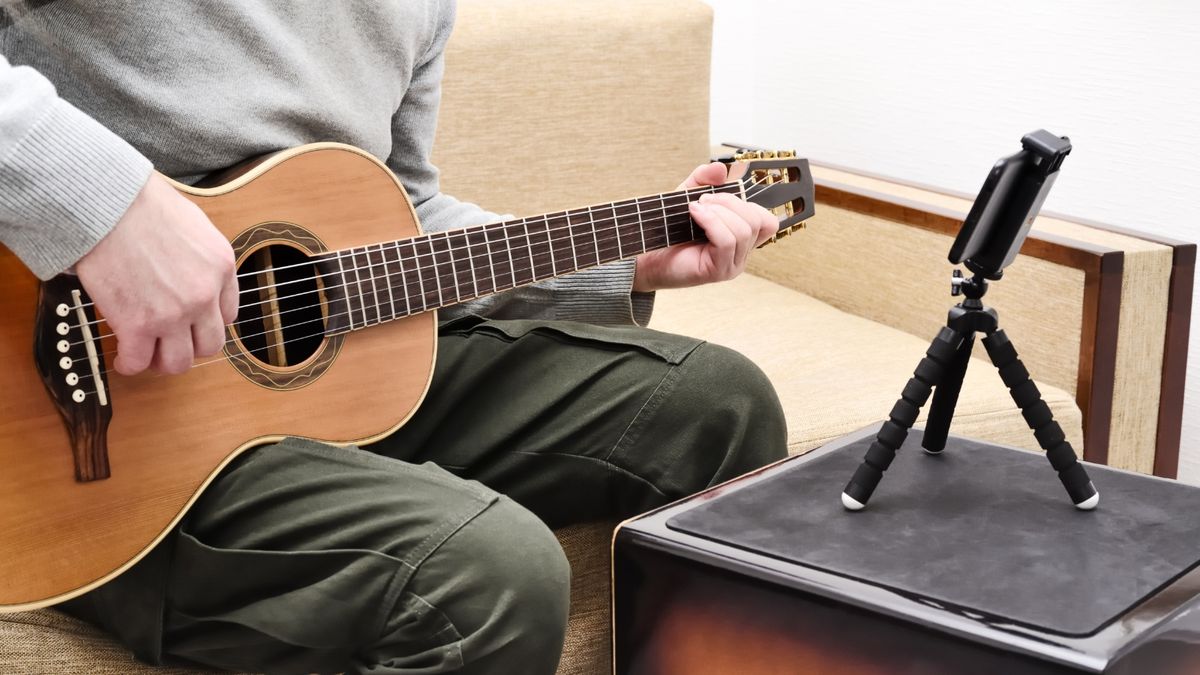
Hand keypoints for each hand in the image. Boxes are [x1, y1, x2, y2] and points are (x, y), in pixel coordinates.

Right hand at [75, 173, 237, 375]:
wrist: (109, 204)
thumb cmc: (143, 203)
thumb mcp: (196, 224)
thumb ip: (201, 255)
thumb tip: (190, 270)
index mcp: (221, 268)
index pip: (228, 315)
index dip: (206, 322)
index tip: (191, 322)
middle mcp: (203, 295)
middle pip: (209, 345)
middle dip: (189, 346)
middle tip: (170, 342)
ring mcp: (173, 314)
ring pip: (178, 362)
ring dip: (162, 362)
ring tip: (147, 353)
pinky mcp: (137, 324)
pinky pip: (138, 361)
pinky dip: (130, 364)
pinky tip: (123, 358)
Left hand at [632, 162, 777, 291]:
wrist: (646, 257)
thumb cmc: (668, 232)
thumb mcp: (687, 197)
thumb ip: (703, 180)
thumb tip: (720, 169)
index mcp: (741, 239)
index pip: (767, 222)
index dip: (749, 204)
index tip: (718, 197)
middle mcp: (741, 254)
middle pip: (758, 222)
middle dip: (730, 202)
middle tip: (703, 199)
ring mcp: (732, 265)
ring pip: (743, 231)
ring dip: (719, 212)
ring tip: (696, 208)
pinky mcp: (719, 271)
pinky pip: (727, 241)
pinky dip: (711, 222)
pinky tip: (694, 214)